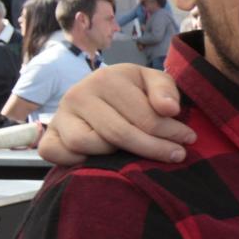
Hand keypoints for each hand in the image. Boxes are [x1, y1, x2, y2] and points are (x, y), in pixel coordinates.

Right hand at [38, 65, 195, 165]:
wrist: (98, 95)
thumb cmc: (132, 90)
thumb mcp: (152, 82)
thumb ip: (165, 90)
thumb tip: (170, 109)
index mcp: (107, 78)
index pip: (143, 115)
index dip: (170, 132)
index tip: (188, 140)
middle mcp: (79, 94)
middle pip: (118, 133)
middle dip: (153, 148)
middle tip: (177, 155)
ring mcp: (60, 116)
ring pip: (86, 144)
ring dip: (112, 153)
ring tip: (131, 151)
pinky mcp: (49, 135)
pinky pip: (56, 153)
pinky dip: (75, 160)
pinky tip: (98, 159)